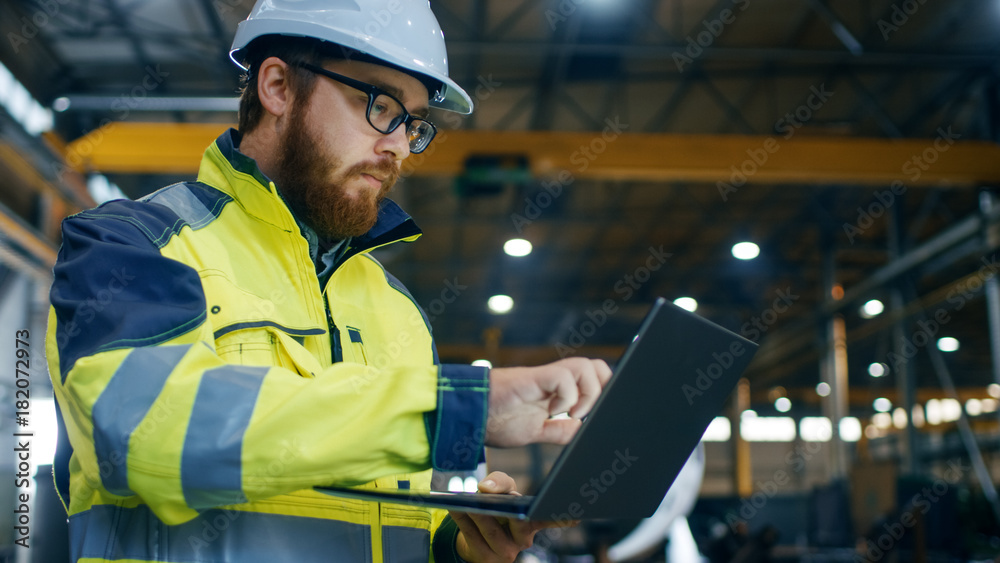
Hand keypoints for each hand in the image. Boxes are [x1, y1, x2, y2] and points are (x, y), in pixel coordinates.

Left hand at [451, 472, 577, 562]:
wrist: (475, 535)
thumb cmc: (496, 508)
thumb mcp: (501, 489)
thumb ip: (500, 481)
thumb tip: (486, 488)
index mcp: (534, 521)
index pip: (551, 519)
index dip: (562, 518)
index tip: (575, 515)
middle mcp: (524, 539)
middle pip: (519, 523)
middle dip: (506, 510)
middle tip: (489, 497)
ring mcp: (506, 553)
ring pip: (492, 531)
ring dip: (476, 514)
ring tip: (464, 501)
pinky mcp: (486, 560)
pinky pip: (473, 537)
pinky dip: (462, 520)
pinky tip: (454, 508)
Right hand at [485, 358, 611, 446]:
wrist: (469, 415)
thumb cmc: (495, 419)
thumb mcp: (536, 431)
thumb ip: (558, 430)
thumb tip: (582, 431)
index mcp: (557, 390)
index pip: (593, 377)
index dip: (605, 389)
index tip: (601, 412)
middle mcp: (554, 379)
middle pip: (595, 366)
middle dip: (602, 389)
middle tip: (588, 413)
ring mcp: (543, 377)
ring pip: (584, 366)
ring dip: (586, 394)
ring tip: (573, 413)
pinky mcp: (532, 379)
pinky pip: (562, 377)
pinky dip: (567, 397)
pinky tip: (554, 411)